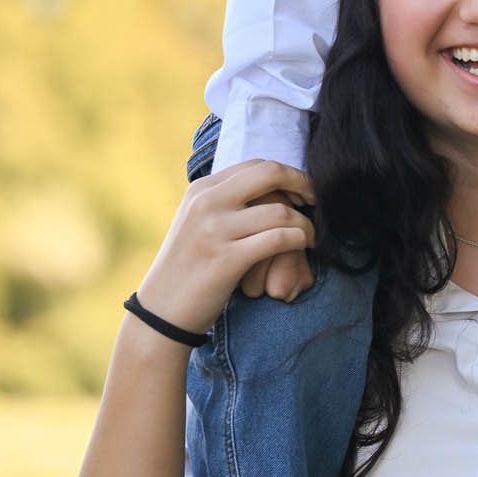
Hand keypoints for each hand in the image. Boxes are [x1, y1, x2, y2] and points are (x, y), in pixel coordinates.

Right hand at [134, 161, 316, 337]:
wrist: (161, 312)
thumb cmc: (186, 268)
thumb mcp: (196, 223)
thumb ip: (224, 202)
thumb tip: (268, 189)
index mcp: (200, 190)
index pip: (255, 165)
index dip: (287, 173)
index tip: (301, 191)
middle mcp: (206, 203)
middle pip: (270, 173)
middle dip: (302, 183)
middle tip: (316, 200)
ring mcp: (215, 230)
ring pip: (281, 210)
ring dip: (305, 223)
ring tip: (309, 236)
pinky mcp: (228, 259)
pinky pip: (279, 239)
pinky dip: (299, 240)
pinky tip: (303, 247)